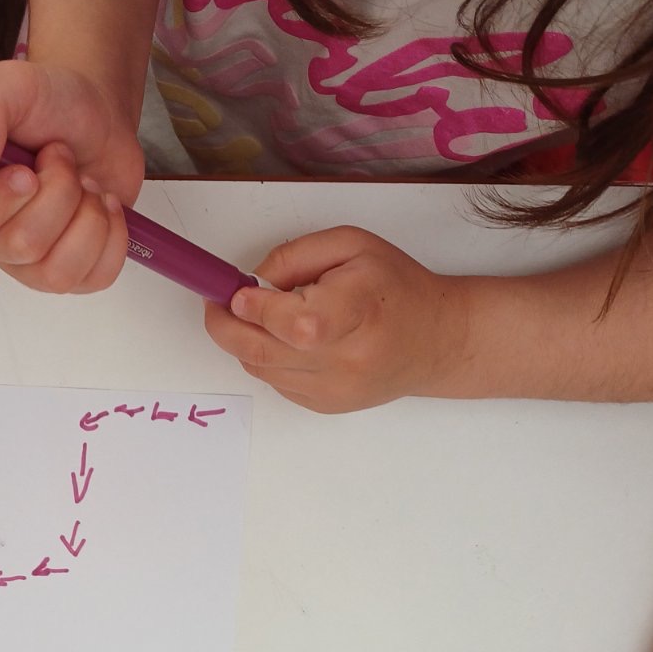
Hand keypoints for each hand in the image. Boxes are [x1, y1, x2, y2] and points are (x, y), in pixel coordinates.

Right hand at [0, 60, 144, 293]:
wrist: (96, 116)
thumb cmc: (45, 104)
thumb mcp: (7, 85)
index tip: (25, 171)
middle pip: (22, 246)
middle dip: (59, 191)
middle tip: (62, 157)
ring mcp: (28, 264)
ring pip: (58, 272)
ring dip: (87, 215)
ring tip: (84, 182)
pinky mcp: (72, 272)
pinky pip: (95, 279)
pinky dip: (113, 235)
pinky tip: (104, 204)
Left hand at [203, 227, 469, 412]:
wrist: (435, 340)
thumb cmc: (396, 288)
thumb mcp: (352, 245)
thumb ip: (296, 256)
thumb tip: (252, 281)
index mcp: (352, 313)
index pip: (286, 321)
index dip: (252, 306)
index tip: (237, 291)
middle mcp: (342, 360)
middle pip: (259, 351)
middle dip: (224, 326)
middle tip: (217, 305)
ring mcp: (333, 390)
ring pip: (261, 369)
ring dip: (246, 342)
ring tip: (259, 316)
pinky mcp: (326, 406)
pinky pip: (276, 383)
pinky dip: (269, 360)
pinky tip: (287, 340)